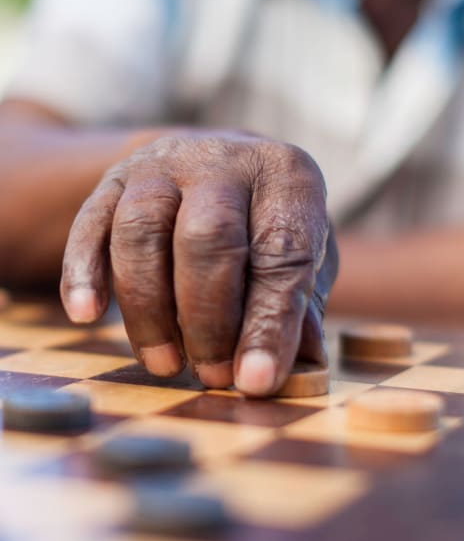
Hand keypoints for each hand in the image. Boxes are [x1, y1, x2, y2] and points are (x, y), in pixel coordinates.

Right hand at [60, 132, 336, 395]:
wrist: (208, 162)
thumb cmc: (265, 222)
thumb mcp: (304, 253)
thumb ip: (301, 306)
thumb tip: (299, 369)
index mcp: (287, 175)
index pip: (282, 252)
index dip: (268, 323)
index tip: (254, 381)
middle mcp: (223, 160)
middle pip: (207, 237)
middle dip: (207, 319)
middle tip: (212, 376)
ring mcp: (163, 164)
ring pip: (141, 231)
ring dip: (148, 309)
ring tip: (165, 365)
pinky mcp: (114, 179)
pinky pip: (89, 224)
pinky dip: (83, 272)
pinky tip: (86, 315)